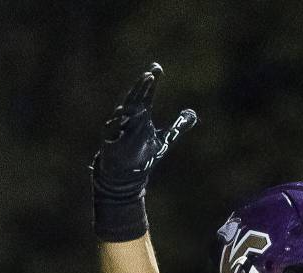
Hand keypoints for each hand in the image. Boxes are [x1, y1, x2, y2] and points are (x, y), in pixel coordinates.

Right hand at [91, 63, 197, 240]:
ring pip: (124, 111)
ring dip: (131, 102)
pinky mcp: (110, 140)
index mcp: (142, 115)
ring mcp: (119, 128)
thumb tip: (193, 114)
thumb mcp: (165, 139)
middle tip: (150, 75)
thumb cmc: (143, 153)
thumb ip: (178, 126)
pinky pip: (112, 129)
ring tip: (138, 95)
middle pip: (136, 98)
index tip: (157, 69)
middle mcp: (130, 118)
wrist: (128, 173)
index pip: (147, 95)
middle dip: (142, 87)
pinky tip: (123, 116)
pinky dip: (117, 123)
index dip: (151, 83)